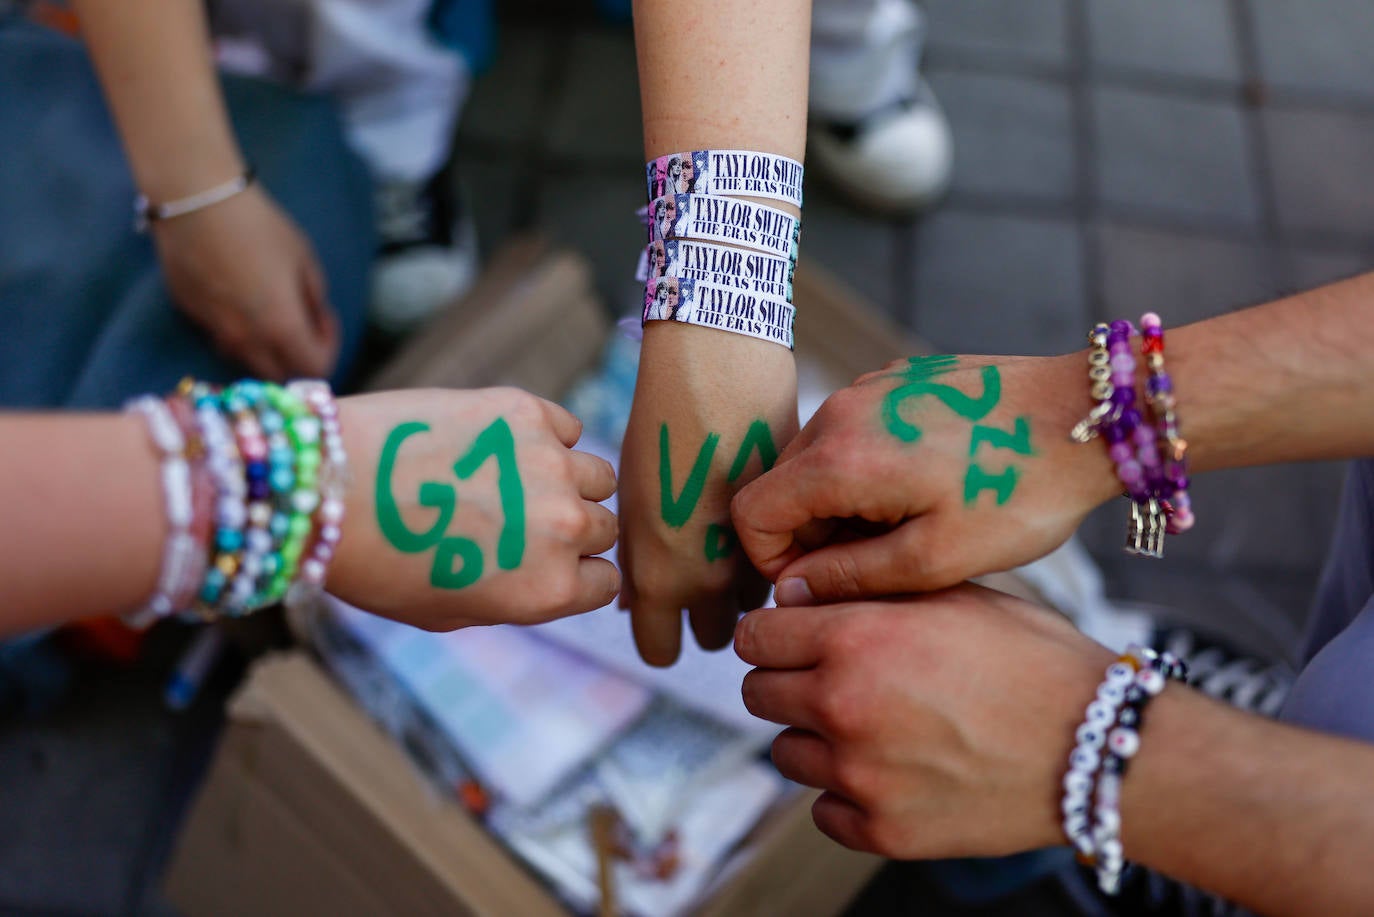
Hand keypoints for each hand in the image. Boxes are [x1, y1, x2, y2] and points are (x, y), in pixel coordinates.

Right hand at [152, 185, 339, 379]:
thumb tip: (315, 320)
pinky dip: (239, 330)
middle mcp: (245, 339)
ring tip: (272, 311)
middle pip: (280, 376)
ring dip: (267, 348)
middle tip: (304, 325)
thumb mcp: (304, 259)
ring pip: (247, 360)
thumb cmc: (258, 226)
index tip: (325, 319)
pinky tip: (240, 295)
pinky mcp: (191, 315)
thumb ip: (314, 299)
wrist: (196, 202)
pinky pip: (221, 336)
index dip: (328, 348)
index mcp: (280, 326)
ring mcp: (213, 330)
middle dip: (298, 358)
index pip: (313, 368)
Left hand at [327, 387, 619, 629]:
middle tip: (524, 519)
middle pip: (604, 526)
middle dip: (573, 528)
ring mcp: (550, 464)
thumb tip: (547, 572)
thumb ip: (514, 595)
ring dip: (568, 480)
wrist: (326, 488)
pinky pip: (566, 426)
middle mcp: (563, 528)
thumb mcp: (449, 613)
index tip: (548, 561)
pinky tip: (501, 445)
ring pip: (597, 475)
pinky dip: (547, 436)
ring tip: (516, 479)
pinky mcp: (525, 411)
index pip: (607, 581)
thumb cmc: (376, 562)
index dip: (578, 572)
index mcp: (549, 589)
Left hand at [618, 325, 798, 665]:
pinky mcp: (802, 526)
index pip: (661, 652)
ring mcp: (763, 553)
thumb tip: (634, 606)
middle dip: (712, 618)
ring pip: (763, 602)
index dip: (661, 637)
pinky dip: (787, 550)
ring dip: (753, 584)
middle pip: (720, 639)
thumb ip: (639, 560)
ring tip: (740, 537)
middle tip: (706, 578)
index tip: (665, 619)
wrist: (718, 366)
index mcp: (660, 575)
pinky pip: (794, 561)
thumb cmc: (660, 424)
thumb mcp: (633, 496)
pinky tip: (770, 512)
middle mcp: (712, 578)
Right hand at [731, 354, 1118, 604]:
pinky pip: (851, 432)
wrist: (1087, 416)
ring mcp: (868, 388)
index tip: (822, 584)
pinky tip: (924, 487)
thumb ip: (850, 577)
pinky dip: (864, 468)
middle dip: (809, 534)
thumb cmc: (1019, 492)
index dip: (772, 562)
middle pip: (780, 485)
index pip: (754, 513)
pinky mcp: (896, 379)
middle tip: (875, 564)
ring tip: (905, 527)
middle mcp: (840, 411)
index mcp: (840, 458)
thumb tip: (789, 592)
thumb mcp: (937, 558)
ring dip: (838, 502)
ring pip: (814, 459)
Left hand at [736, 584, 1114, 857]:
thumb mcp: (953, 595)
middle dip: (786, 680)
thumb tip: (807, 596)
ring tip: (871, 726)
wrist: (1097, 746)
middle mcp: (843, 705)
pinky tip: (892, 771)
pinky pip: (825, 810)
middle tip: (830, 678)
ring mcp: (859, 776)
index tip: (791, 636)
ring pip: (785, 753)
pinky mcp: (882, 830)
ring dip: (814, 738)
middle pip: (758, 692)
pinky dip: (846, 793)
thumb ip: (871, 592)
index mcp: (855, 638)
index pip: (756, 633)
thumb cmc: (1033, 659)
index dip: (774, 630)